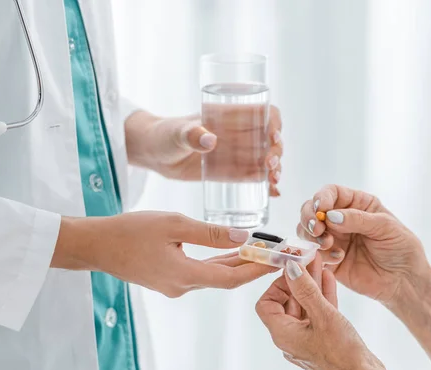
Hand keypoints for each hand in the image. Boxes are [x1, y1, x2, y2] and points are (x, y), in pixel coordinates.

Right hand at [52, 211, 275, 296]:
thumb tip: (241, 235)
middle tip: (276, 255)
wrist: (96, 245)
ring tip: (259, 251)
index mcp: (184, 275)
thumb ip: (208, 232)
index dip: (256, 270)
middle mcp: (181, 286)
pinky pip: (199, 271)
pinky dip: (217, 262)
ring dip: (235, 263)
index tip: (277, 262)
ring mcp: (173, 285)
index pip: (230, 278)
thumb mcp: (173, 224)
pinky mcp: (167, 278)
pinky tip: (229, 252)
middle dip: (251, 266)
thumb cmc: (130, 231)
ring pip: (213, 275)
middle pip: (225, 278)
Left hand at [125, 108, 282, 196]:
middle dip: (276, 152)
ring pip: (265, 159)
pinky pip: (252, 177)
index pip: (263, 113)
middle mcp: (238, 134)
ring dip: (275, 170)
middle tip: (269, 165)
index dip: (275, 123)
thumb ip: (191, 135)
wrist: (153, 154)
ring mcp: (235, 154)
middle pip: (269, 140)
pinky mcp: (229, 173)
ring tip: (274, 181)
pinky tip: (273, 194)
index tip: (273, 137)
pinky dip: (266, 185)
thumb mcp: (177, 133)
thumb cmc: (164, 134)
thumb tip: (210, 140)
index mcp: (230, 117)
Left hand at [256, 256, 409, 369]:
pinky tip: (328, 278)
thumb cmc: (342, 353)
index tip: (291, 273)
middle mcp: (290, 337)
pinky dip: (322, 296)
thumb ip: (305, 290)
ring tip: (319, 263)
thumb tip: (290, 267)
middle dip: (298, 280)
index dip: (276, 286)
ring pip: (305, 306)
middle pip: (287, 302)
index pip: (266, 304)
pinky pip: (317, 313)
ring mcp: (306, 339)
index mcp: (283, 334)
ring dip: (312, 285)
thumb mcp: (323, 315)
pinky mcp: (322, 339)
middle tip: (307, 260)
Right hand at [297, 184, 427, 305]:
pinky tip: (337, 259)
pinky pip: (311, 253)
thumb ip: (358, 219)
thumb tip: (330, 216)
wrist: (404, 281)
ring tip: (328, 245)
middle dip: (309, 218)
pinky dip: (318, 254)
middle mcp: (340, 219)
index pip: (330, 193)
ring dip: (312, 236)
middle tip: (316, 230)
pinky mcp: (328, 259)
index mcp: (356, 204)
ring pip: (306, 230)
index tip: (320, 210)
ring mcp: (333, 238)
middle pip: (311, 209)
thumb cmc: (401, 248)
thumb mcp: (386, 227)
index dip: (321, 198)